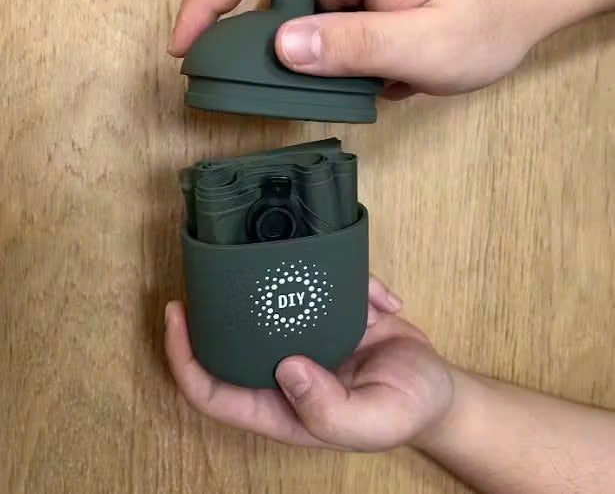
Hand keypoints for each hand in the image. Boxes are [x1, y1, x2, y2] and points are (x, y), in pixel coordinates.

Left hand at [165, 278, 453, 450]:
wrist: (439, 390)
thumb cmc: (406, 410)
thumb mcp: (375, 420)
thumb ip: (330, 410)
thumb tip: (286, 369)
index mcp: (283, 405)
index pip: (213, 390)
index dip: (184, 356)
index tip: (176, 312)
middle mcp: (287, 370)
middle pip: (235, 339)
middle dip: (220, 305)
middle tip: (220, 264)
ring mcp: (310, 337)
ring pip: (275, 304)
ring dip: (283, 281)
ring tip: (298, 258)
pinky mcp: (335, 312)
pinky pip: (329, 286)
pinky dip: (356, 282)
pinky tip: (380, 297)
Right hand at [169, 0, 547, 97]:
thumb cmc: (488, 16)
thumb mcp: (427, 42)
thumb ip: (357, 44)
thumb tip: (282, 47)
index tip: (184, 44)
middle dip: (227, 28)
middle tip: (221, 82)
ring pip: (283, 6)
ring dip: (270, 50)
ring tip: (282, 93)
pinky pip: (311, 21)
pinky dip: (303, 55)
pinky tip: (326, 82)